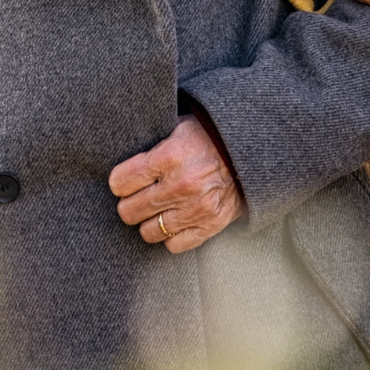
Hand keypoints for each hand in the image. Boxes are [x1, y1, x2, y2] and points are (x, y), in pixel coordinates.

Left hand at [109, 114, 245, 251]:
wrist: (250, 149)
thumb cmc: (208, 135)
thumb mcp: (178, 126)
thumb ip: (152, 142)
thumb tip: (122, 153)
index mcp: (170, 156)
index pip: (121, 182)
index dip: (119, 182)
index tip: (123, 181)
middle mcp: (181, 184)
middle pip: (130, 211)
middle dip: (129, 203)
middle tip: (136, 197)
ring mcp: (197, 208)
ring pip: (148, 231)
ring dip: (148, 221)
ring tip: (155, 209)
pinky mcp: (211, 225)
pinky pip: (174, 244)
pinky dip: (171, 235)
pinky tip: (174, 219)